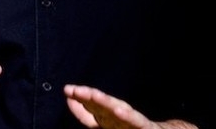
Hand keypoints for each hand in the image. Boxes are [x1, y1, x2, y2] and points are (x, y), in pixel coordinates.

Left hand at [64, 84, 197, 128]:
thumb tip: (68, 100)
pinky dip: (130, 116)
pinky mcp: (148, 128)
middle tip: (72, 90)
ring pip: (119, 111)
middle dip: (88, 97)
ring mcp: (135, 122)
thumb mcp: (107, 121)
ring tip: (92, 95)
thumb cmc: (134, 126)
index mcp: (110, 119)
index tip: (67, 92)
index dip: (80, 102)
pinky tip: (121, 110)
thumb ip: (88, 115)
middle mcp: (121, 119)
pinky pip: (138, 122)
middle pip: (102, 107)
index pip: (92, 111)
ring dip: (105, 102)